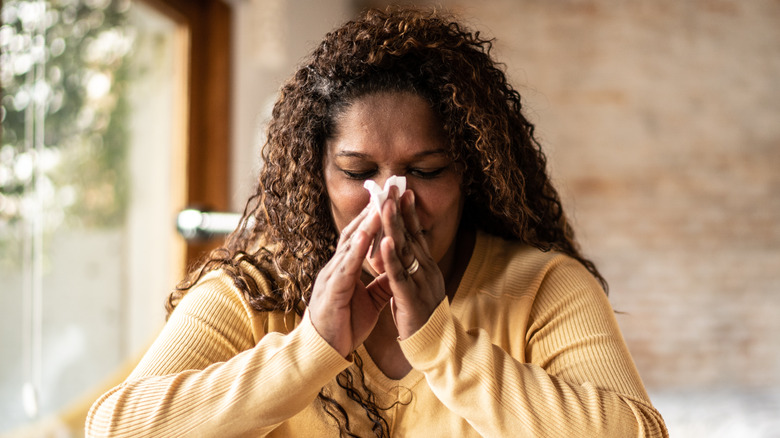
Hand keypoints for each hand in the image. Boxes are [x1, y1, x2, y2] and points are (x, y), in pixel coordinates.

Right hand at [308, 204, 391, 356]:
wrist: (323, 352)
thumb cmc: (342, 327)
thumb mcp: (368, 302)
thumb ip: (380, 285)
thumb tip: (396, 273)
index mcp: (345, 269)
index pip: (361, 237)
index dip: (375, 217)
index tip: (390, 198)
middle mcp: (337, 267)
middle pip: (355, 232)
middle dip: (372, 210)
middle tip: (387, 189)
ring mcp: (332, 277)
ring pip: (351, 245)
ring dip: (366, 223)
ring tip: (381, 204)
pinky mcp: (332, 291)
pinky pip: (346, 266)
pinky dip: (357, 249)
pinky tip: (367, 234)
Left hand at [375, 188, 445, 339]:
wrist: (434, 345)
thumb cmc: (421, 316)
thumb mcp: (418, 286)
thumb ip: (411, 268)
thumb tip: (403, 249)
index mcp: (427, 267)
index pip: (417, 235)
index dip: (410, 213)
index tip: (403, 192)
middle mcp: (426, 270)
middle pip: (411, 236)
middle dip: (400, 211)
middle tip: (393, 188)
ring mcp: (420, 283)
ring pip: (405, 250)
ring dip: (394, 226)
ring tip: (385, 205)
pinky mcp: (410, 298)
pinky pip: (399, 275)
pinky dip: (391, 257)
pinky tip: (384, 242)